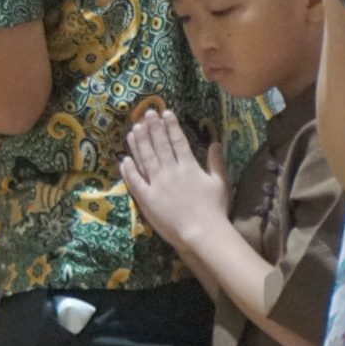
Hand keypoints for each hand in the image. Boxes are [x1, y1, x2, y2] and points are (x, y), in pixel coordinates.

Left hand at [119, 109, 230, 246]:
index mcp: (189, 167)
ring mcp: (157, 184)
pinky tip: (124, 159)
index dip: (171, 126)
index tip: (165, 113)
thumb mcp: (221, 183)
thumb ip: (217, 162)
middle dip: (153, 128)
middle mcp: (170, 172)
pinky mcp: (146, 198)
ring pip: (145, 159)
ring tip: (134, 129)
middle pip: (159, 146)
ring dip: (139, 143)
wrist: (201, 232)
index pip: (178, 141)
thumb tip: (215, 142)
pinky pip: (135, 181)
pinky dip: (129, 170)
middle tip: (147, 113)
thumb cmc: (214, 209)